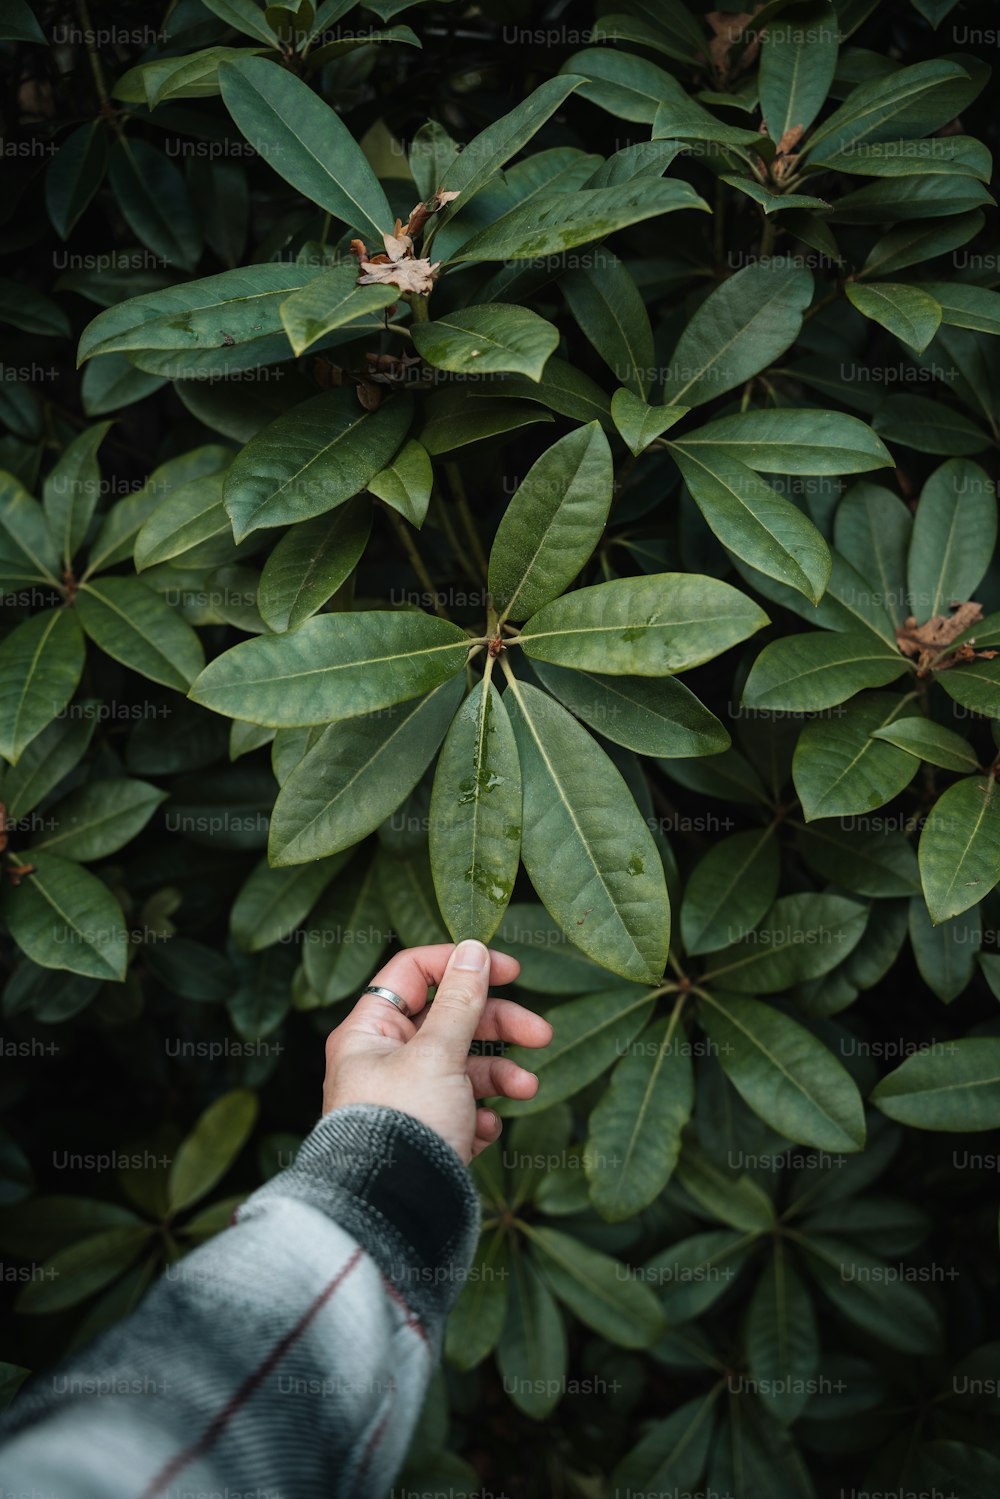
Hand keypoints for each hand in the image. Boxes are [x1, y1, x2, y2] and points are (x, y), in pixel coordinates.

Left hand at [323, 939, 551, 1164]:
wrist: (394, 1212)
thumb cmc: (403, 1124)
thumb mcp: (438, 1053)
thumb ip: (460, 1000)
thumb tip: (473, 949)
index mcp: (370, 1031)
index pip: (415, 974)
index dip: (462, 965)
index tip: (511, 970)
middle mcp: (385, 1060)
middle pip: (450, 1020)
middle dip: (499, 1026)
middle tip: (542, 1034)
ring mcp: (408, 1099)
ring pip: (463, 1067)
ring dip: (500, 1075)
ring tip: (526, 1090)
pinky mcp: (427, 1134)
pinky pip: (463, 1110)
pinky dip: (480, 1115)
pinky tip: (482, 1130)